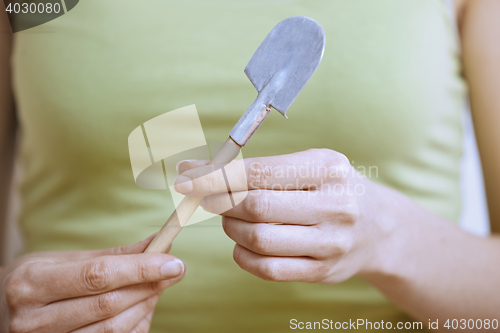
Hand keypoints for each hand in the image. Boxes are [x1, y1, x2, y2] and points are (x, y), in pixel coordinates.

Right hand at [0, 236, 185, 332]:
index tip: (174, 262)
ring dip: (145, 306)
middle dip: (150, 286)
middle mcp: (32, 319)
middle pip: (109, 305)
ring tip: (157, 287)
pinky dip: (135, 325)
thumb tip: (159, 243)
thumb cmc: (39, 279)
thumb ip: (114, 255)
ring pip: (113, 329)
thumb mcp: (66, 260)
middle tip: (174, 270)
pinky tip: (141, 308)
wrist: (3, 309)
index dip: (141, 269)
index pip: (97, 275)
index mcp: (31, 283)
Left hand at [175, 149, 387, 283]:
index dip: (216, 175)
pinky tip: (242, 242)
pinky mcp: (322, 272)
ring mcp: (330, 244)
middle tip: (206, 196)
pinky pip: (267, 269)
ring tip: (230, 217)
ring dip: (229, 227)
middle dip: (219, 201)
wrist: (379, 227)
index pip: (260, 173)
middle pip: (256, 207)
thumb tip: (202, 170)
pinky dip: (242, 255)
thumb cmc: (333, 188)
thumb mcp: (312, 164)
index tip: (189, 175)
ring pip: (258, 240)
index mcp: (329, 169)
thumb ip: (264, 167)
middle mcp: (334, 206)